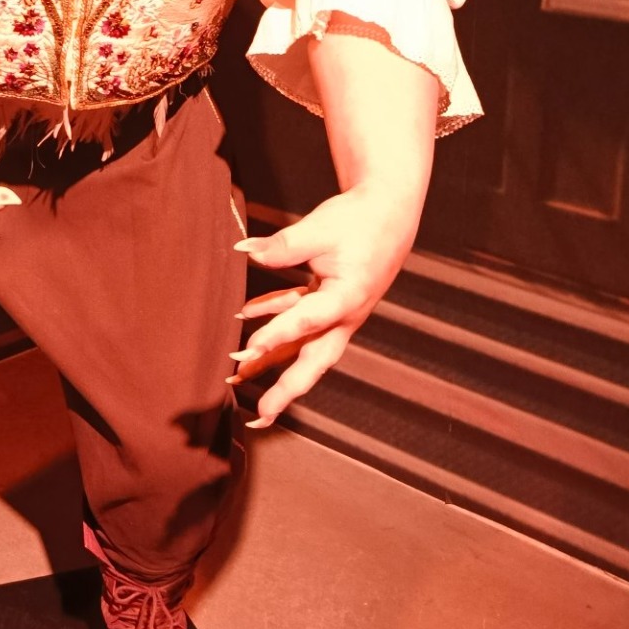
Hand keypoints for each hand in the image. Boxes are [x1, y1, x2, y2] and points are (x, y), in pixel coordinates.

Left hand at [228, 180, 421, 427]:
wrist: (390, 214)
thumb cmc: (359, 220)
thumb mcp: (320, 228)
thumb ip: (283, 245)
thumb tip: (245, 251)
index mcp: (347, 297)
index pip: (308, 320)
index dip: (277, 334)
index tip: (248, 348)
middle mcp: (344, 315)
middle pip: (313, 360)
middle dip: (286, 390)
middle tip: (260, 414)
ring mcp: (339, 313)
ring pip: (303, 346)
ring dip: (272, 361)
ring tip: (238, 376)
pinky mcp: (331, 303)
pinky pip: (301, 321)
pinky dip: (275, 320)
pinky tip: (244, 315)